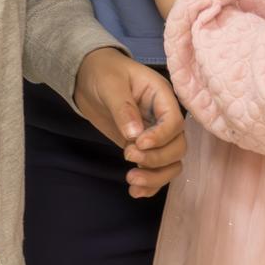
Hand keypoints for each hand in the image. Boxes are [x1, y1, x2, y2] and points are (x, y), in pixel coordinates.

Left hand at [72, 47, 188, 198]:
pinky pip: (156, 170)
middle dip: (157, 159)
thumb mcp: (111, 84)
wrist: (87, 76)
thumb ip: (123, 108)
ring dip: (156, 177)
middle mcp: (163, 117)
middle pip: (177, 147)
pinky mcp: (142, 148)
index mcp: (162, 96)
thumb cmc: (102, 71)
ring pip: (171, 163)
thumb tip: (135, 135)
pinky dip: (150, 184)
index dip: (160, 138)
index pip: (175, 123)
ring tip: (131, 181)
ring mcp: (154, 134)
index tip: (137, 144)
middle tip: (128, 155)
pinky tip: (134, 192)